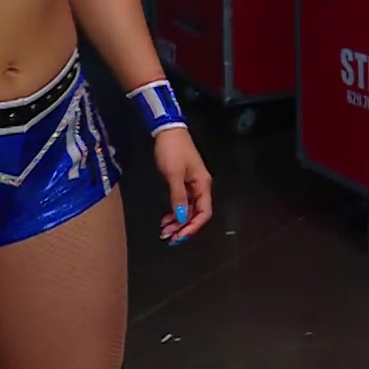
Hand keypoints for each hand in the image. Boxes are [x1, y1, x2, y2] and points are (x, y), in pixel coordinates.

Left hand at [154, 128, 212, 245]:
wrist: (167, 131)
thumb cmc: (172, 150)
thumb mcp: (174, 174)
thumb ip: (178, 197)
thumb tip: (182, 218)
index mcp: (203, 184)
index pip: (204, 212)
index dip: (193, 226)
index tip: (179, 236)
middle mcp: (200, 186)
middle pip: (197, 213)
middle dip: (184, 227)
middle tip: (168, 238)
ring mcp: (192, 184)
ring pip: (188, 209)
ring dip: (178, 222)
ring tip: (164, 231)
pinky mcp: (183, 182)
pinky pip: (182, 202)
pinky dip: (175, 212)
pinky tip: (166, 219)